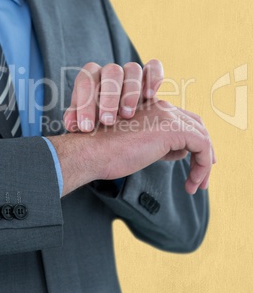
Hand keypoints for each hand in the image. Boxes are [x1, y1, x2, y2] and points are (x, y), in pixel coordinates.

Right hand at [51, 99, 215, 195]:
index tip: (193, 162)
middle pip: (196, 125)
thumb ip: (160, 144)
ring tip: (196, 185)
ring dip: (203, 163)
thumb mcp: (138, 145)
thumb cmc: (106, 152)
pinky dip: (202, 166)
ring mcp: (166, 115)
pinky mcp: (170, 128)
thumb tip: (182, 152)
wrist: (90, 151)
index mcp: (152, 108)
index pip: (183, 119)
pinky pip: (201, 146)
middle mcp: (161, 107)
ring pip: (201, 136)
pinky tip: (191, 183)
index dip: (193, 139)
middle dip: (203, 151)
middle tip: (201, 176)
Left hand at [63, 59, 163, 131]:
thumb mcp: (87, 122)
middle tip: (108, 121)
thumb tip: (71, 123)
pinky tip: (150, 96)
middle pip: (111, 71)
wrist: (121, 125)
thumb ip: (77, 120)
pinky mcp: (149, 78)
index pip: (85, 81)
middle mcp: (110, 72)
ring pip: (133, 68)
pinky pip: (153, 67)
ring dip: (131, 91)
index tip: (87, 127)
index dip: (84, 103)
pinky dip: (153, 77)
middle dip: (109, 97)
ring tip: (127, 115)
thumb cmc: (99, 123)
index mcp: (91, 79)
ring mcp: (130, 74)